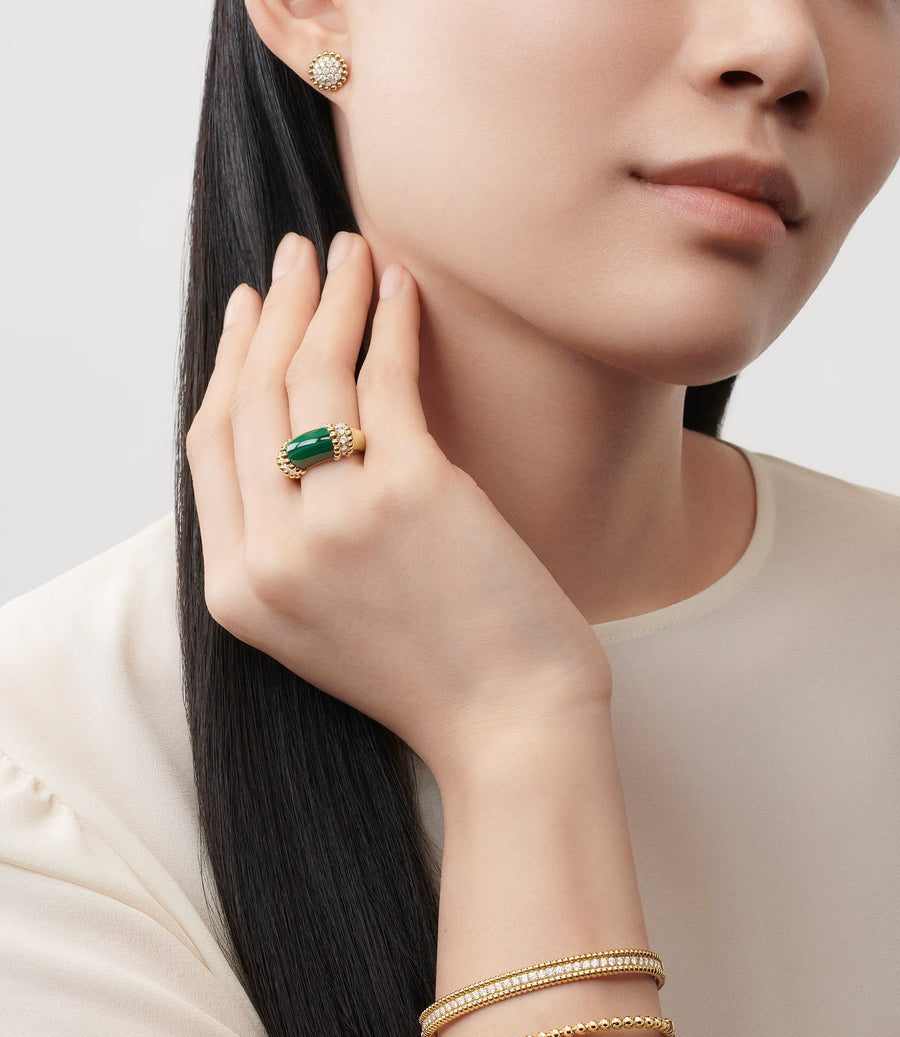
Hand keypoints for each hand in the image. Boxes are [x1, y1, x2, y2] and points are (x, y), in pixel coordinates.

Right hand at [186, 232, 610, 777]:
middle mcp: (272, 554)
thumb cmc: (435, 678)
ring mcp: (335, 521)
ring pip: (310, 376)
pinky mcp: (410, 491)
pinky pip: (385, 378)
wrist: (511, 730)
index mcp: (238, 591)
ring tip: (352, 250)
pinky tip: (402, 286)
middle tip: (296, 255)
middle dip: (273, 312)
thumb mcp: (324, 624)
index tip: (250, 312)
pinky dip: (392, 320)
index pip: (210, 446)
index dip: (228, 365)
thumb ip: (287, 545)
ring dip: (330, 298)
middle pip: (250, 397)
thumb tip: (292, 438)